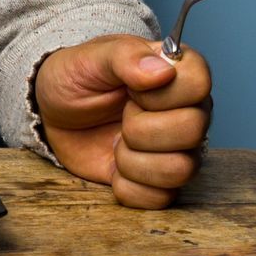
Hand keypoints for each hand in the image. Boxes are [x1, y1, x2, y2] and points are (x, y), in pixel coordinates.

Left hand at [34, 35, 212, 208]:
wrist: (56, 114)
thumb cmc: (78, 78)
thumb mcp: (92, 57)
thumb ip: (126, 56)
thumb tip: (162, 70)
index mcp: (179, 73)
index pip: (199, 84)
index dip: (160, 93)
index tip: (132, 90)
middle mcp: (190, 111)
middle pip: (192, 131)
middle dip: (140, 128)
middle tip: (121, 117)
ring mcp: (179, 149)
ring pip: (180, 170)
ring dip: (133, 160)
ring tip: (117, 142)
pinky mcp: (161, 180)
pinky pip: (160, 198)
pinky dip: (127, 185)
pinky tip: (115, 165)